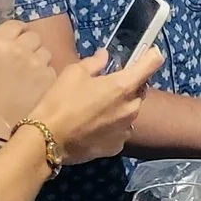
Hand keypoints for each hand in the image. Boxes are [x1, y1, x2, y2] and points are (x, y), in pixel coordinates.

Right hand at [0, 20, 58, 133]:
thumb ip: (3, 50)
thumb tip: (16, 43)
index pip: (15, 25)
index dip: (18, 34)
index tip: (17, 42)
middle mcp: (20, 48)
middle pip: (34, 37)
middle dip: (31, 47)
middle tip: (24, 63)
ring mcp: (38, 63)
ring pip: (47, 52)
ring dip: (41, 61)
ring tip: (31, 78)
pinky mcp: (52, 78)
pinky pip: (53, 70)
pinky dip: (48, 77)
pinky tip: (38, 90)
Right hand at [30, 44, 163, 164]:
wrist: (48, 140)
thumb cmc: (60, 101)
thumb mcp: (74, 73)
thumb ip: (94, 62)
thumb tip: (105, 55)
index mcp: (123, 86)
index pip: (152, 64)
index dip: (151, 56)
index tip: (149, 53)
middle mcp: (131, 108)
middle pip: (141, 90)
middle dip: (130, 84)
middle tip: (109, 84)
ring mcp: (126, 129)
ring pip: (131, 111)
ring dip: (122, 106)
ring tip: (99, 108)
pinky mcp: (117, 146)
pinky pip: (121, 130)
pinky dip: (113, 126)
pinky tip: (96, 126)